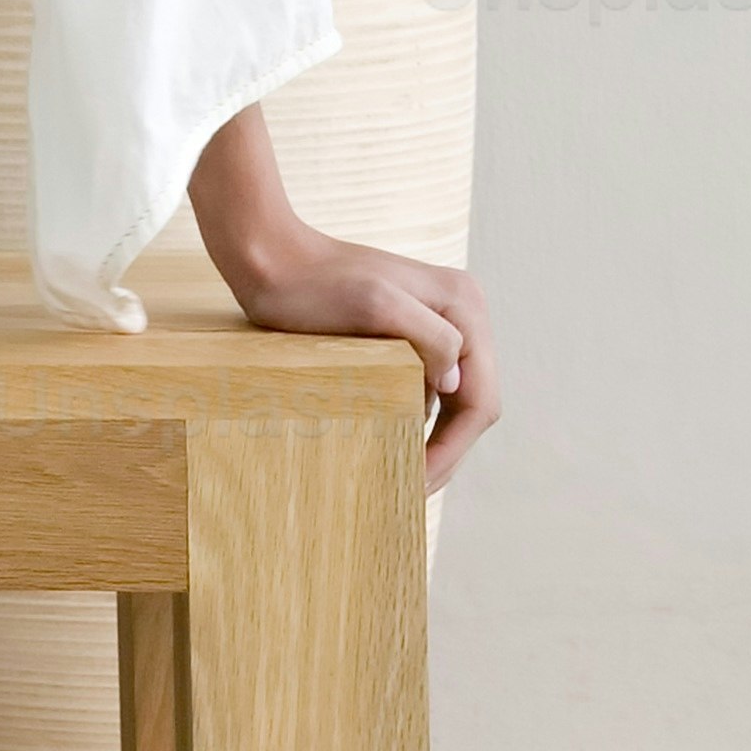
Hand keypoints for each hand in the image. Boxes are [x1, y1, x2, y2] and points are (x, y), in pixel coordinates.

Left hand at [186, 106, 496, 478]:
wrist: (270, 257)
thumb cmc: (311, 286)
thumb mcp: (373, 305)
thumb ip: (428, 338)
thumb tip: (457, 384)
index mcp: (463, 306)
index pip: (480, 399)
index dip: (453, 450)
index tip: (417, 485)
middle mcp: (462, 312)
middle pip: (473, 402)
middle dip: (446, 451)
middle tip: (409, 494)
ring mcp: (439, 321)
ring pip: (453, 399)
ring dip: (434, 439)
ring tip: (402, 477)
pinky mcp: (411, 331)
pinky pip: (428, 385)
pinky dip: (416, 418)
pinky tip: (393, 442)